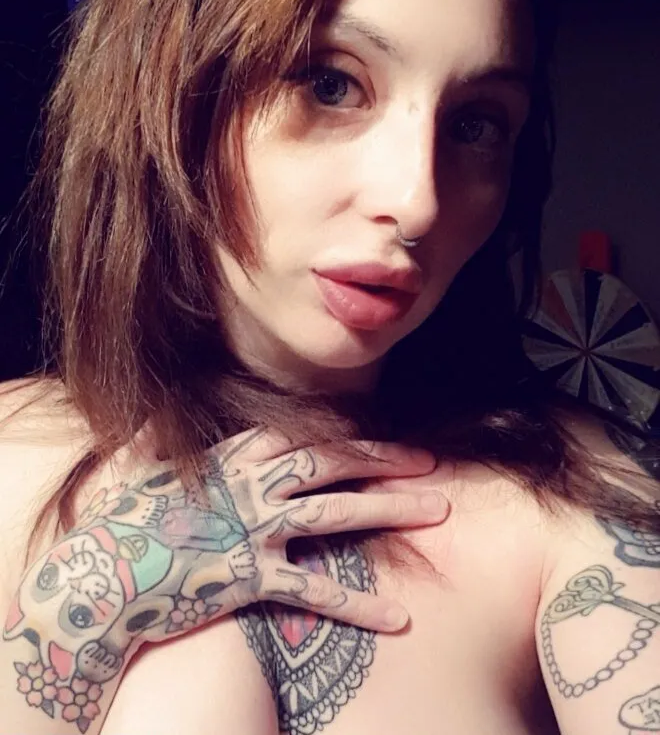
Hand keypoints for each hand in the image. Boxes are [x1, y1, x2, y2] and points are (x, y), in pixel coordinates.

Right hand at [3, 428, 447, 709]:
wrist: (99, 578)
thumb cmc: (117, 521)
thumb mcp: (132, 465)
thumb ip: (155, 437)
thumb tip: (155, 417)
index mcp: (231, 455)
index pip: (302, 433)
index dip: (346, 434)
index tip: (381, 437)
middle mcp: (251, 484)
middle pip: (333, 462)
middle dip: (385, 460)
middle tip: (431, 464)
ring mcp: (254, 527)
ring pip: (337, 510)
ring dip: (392, 509)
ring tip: (438, 511)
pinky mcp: (251, 577)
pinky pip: (316, 590)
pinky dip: (359, 605)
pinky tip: (398, 619)